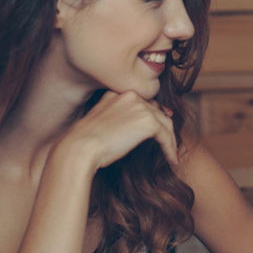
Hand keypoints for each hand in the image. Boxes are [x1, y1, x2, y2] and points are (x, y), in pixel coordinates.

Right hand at [57, 90, 178, 171]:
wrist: (80, 148)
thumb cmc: (84, 143)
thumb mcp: (100, 123)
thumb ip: (118, 118)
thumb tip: (136, 128)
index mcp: (116, 93)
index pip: (143, 103)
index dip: (153, 116)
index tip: (159, 129)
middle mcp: (130, 95)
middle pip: (156, 111)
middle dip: (164, 128)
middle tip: (169, 143)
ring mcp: (140, 107)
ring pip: (165, 123)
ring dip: (171, 140)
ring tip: (172, 155)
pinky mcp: (148, 122)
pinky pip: (166, 136)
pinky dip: (171, 148)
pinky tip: (172, 159)